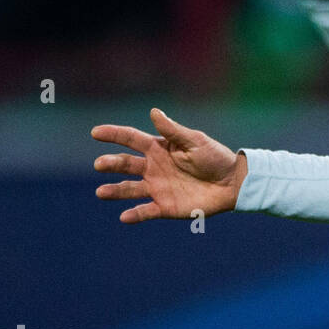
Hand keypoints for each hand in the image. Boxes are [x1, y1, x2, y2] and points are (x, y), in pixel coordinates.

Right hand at [92, 108, 247, 222]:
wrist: (233, 183)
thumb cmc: (215, 158)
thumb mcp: (196, 141)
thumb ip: (173, 131)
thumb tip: (153, 112)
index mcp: (159, 149)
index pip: (131, 139)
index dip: (114, 135)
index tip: (95, 132)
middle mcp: (153, 168)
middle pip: (126, 164)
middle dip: (111, 163)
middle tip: (100, 164)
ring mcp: (157, 188)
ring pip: (129, 189)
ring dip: (115, 191)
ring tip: (101, 192)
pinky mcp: (165, 207)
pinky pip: (146, 211)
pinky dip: (135, 214)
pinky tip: (125, 216)